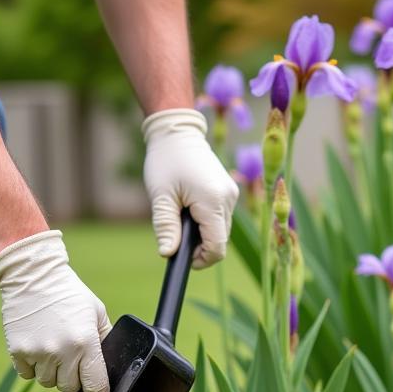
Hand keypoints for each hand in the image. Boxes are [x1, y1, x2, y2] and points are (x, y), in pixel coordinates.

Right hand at [0, 231, 111, 391]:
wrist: (33, 275)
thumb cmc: (69, 294)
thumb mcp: (97, 313)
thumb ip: (105, 340)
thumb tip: (110, 366)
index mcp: (86, 342)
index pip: (96, 387)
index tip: (96, 390)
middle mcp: (61, 352)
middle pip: (69, 388)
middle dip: (73, 377)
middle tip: (71, 357)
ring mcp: (37, 353)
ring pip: (47, 382)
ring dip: (52, 372)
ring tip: (53, 348)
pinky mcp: (17, 351)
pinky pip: (27, 375)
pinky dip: (33, 366)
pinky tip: (37, 346)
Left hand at [142, 108, 238, 267]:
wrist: (177, 131)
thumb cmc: (166, 161)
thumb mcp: (161, 196)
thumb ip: (166, 227)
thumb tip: (168, 254)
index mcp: (213, 201)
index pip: (217, 246)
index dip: (201, 260)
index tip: (184, 259)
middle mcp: (228, 200)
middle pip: (220, 240)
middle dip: (200, 246)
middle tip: (176, 236)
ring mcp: (231, 194)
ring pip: (221, 230)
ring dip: (203, 233)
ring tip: (181, 219)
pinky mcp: (229, 191)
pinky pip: (221, 217)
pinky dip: (207, 221)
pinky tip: (190, 209)